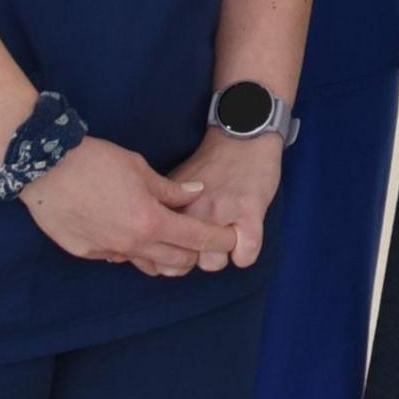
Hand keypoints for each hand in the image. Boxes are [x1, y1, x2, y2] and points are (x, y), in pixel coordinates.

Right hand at [18, 139, 236, 277]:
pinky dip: (130, 249)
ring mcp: (106, 251)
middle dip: (193, 254)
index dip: (217, 239)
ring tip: (166, 240)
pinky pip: (117, 257)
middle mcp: (131, 244)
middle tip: (198, 239)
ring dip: (162, 256)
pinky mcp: (84, 253)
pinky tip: (128, 232)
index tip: (229, 238)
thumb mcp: (140, 168)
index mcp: (151, 221)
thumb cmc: (95, 162)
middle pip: (176, 261)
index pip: (196, 239)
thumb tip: (196, 193)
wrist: (45, 168)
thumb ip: (171, 188)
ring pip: (146, 264)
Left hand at [166, 127, 290, 272]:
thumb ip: (163, 211)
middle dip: (193, 258)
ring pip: (212, 263)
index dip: (169, 257)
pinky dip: (245, 254)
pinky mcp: (249, 210)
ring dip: (220, 256)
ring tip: (227, 239)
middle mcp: (192, 209)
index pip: (159, 251)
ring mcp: (221, 210)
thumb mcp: (177, 184)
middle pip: (184, 263)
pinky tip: (245, 240)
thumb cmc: (211, 164)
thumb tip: (149, 243)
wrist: (243, 135)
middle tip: (204, 242)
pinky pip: (244, 254)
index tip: (180, 247)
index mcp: (171, 203)